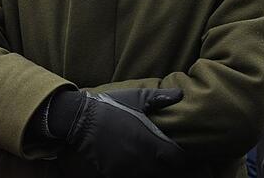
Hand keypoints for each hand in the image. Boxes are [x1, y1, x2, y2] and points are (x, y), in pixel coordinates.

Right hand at [64, 88, 184, 177]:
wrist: (81, 119)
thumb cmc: (112, 106)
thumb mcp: (137, 97)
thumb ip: (160, 98)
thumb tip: (181, 94)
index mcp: (151, 143)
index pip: (177, 160)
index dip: (181, 157)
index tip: (178, 151)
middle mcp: (142, 161)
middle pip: (165, 172)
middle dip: (167, 164)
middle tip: (164, 155)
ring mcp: (127, 170)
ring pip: (148, 176)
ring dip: (151, 170)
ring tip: (148, 159)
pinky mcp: (113, 174)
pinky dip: (134, 173)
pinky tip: (132, 163)